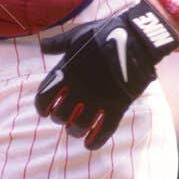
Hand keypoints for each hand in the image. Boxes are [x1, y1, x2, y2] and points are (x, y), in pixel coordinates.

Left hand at [35, 1, 178, 149]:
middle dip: (60, 120)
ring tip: (76, 131)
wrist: (136, 38)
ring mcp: (98, 99)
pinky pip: (103, 131)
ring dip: (75, 132)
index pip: (44, 98)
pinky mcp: (116, 106)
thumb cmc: (104, 33)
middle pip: (60, 116)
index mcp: (66, 72)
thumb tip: (42, 46)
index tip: (45, 111)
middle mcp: (79, 89)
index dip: (42, 107)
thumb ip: (58, 44)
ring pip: (79, 127)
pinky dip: (95, 141)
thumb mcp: (76, 35)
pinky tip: (90, 145)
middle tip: (65, 118)